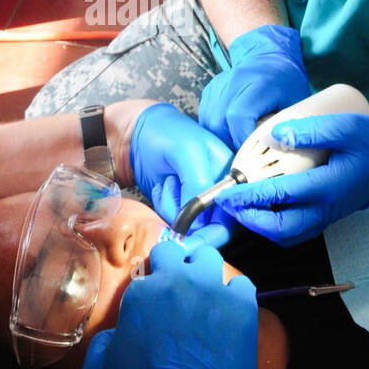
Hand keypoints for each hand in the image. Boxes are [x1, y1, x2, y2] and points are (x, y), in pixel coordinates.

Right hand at [81, 238, 257, 368]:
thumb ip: (102, 342)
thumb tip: (115, 336)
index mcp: (143, 290)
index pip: (146, 267)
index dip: (149, 281)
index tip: (152, 297)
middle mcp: (179, 282)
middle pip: (177, 251)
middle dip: (174, 264)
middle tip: (176, 286)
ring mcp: (214, 292)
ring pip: (210, 258)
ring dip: (204, 271)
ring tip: (203, 293)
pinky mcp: (243, 309)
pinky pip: (242, 284)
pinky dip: (234, 294)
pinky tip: (228, 311)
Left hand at [130, 102, 236, 244]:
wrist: (136, 135)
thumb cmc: (165, 132)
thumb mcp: (186, 152)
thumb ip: (197, 183)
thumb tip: (198, 216)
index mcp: (230, 176)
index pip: (232, 214)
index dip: (213, 231)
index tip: (190, 236)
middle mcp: (218, 191)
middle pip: (213, 228)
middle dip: (189, 223)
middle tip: (171, 215)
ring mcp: (198, 200)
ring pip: (191, 227)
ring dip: (173, 208)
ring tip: (168, 182)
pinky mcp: (180, 205)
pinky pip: (174, 221)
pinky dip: (164, 207)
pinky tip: (163, 187)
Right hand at [198, 25, 310, 151]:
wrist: (269, 57)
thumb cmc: (286, 83)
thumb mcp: (295, 104)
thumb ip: (286, 127)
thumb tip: (280, 155)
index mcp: (258, 84)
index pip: (238, 116)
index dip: (240, 138)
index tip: (250, 154)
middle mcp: (234, 81)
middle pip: (219, 122)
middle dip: (229, 143)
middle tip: (243, 155)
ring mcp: (219, 84)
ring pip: (209, 121)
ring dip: (219, 138)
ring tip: (235, 146)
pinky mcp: (210, 89)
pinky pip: (206, 116)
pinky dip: (214, 130)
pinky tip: (228, 135)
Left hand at [215, 112, 368, 244]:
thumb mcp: (345, 126)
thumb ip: (309, 131)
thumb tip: (272, 135)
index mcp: (327, 187)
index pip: (279, 196)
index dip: (249, 197)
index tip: (227, 191)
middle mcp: (326, 208)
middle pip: (281, 229)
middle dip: (250, 220)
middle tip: (229, 204)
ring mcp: (328, 215)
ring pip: (289, 235)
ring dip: (262, 226)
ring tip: (242, 207)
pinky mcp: (329, 215)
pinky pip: (298, 230)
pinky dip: (276, 225)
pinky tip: (265, 208)